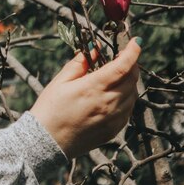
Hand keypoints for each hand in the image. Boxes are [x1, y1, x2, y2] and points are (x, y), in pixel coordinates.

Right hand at [29, 38, 141, 158]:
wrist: (47, 142)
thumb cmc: (50, 110)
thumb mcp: (60, 81)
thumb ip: (80, 63)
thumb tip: (94, 49)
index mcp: (94, 88)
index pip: (123, 65)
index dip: (133, 51)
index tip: (136, 42)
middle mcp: (109, 103)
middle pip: (132, 79)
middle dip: (132, 65)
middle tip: (124, 58)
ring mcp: (114, 118)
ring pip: (133, 94)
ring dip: (129, 82)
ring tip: (116, 77)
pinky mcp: (114, 130)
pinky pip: (128, 110)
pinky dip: (126, 98)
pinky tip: (113, 96)